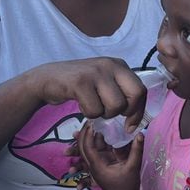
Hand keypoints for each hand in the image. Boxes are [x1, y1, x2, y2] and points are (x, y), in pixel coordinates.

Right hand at [30, 58, 145, 131]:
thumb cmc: (80, 85)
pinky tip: (82, 104)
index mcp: (119, 65)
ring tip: (93, 105)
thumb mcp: (104, 82)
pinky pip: (95, 110)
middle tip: (112, 114)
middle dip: (126, 112)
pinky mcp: (80, 82)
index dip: (139, 111)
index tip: (131, 124)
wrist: (48, 78)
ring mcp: (96, 72)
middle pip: (135, 95)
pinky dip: (89, 114)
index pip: (141, 90)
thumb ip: (121, 92)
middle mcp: (110, 65)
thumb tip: (138, 118)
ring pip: (116, 106)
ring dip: (104, 114)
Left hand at [77, 124, 143, 189]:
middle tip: (89, 119)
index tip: (92, 122)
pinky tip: (99, 132)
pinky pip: (96, 151)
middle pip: (83, 146)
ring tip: (91, 123)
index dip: (88, 134)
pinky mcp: (102, 164)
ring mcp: (97, 164)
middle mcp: (94, 164)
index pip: (87, 147)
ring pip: (88, 148)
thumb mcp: (133, 167)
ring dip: (89, 136)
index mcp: (97, 165)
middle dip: (84, 133)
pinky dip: (96, 141)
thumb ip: (136, 150)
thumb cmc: (127, 186)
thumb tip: (140, 134)